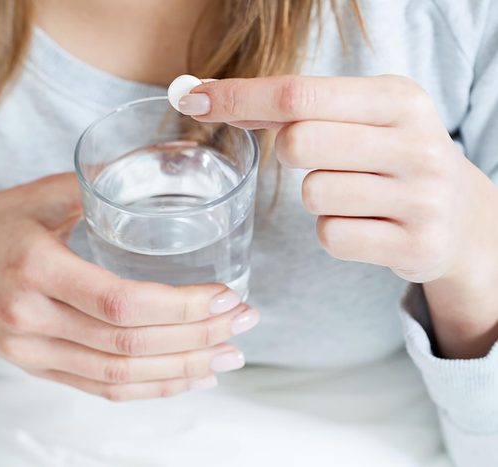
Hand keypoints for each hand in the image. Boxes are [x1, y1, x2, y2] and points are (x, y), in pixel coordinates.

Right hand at [0, 173, 258, 399]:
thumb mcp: (28, 196)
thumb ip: (89, 189)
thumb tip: (151, 171)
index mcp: (33, 268)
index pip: (120, 303)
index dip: (181, 307)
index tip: (226, 296)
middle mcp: (31, 319)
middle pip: (128, 345)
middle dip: (196, 337)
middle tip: (243, 322)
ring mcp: (32, 353)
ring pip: (119, 376)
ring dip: (182, 370)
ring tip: (228, 356)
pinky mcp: (38, 369)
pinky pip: (100, 389)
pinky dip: (150, 389)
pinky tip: (186, 378)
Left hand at [182, 75, 497, 357]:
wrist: (461, 216)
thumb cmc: (391, 156)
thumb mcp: (360, 116)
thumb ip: (291, 107)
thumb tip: (204, 96)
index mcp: (398, 100)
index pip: (298, 94)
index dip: (238, 97)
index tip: (193, 99)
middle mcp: (415, 144)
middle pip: (299, 144)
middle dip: (290, 152)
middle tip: (320, 157)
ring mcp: (420, 198)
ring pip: (312, 195)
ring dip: (317, 197)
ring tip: (356, 194)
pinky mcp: (415, 245)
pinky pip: (331, 237)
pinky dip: (334, 232)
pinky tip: (365, 224)